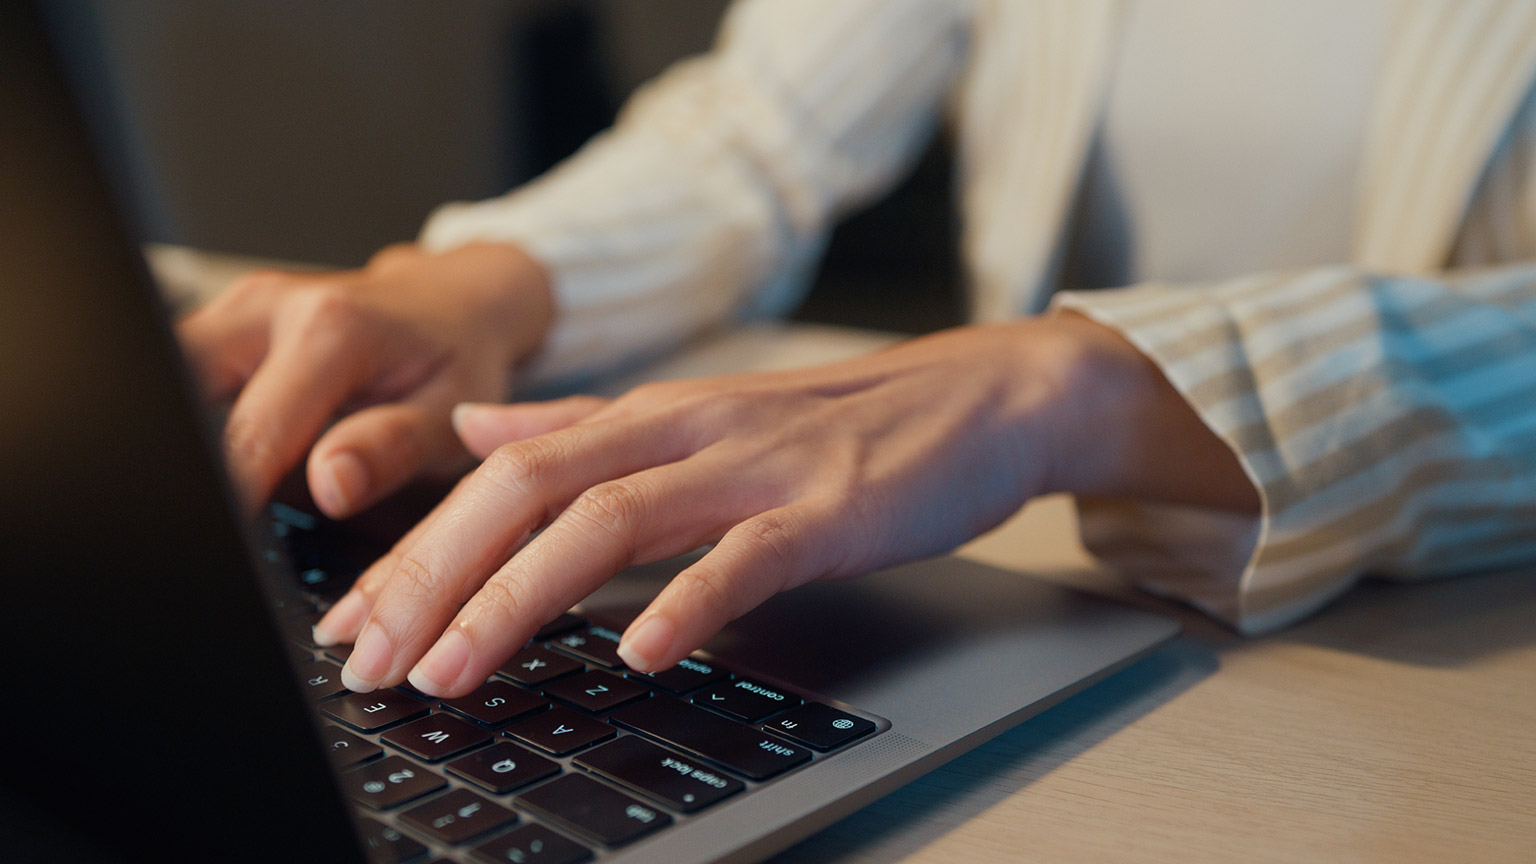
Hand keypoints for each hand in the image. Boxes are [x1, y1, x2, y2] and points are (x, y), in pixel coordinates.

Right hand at [177, 242, 552, 516]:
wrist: (456, 302)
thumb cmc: (458, 362)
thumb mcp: (449, 416)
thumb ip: (392, 449)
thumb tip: (331, 485)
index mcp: (332, 330)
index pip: (252, 432)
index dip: (233, 495)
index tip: (230, 544)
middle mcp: (274, 307)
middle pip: (181, 386)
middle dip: (188, 454)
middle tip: (217, 512)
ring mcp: (243, 306)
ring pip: (172, 372)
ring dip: (188, 431)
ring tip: (222, 485)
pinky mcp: (229, 319)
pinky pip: (186, 369)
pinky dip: (194, 415)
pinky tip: (226, 452)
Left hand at [315, 313, 1256, 696]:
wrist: (980, 394)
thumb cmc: (839, 422)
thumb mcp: (694, 414)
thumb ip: (581, 428)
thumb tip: (477, 434)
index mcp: (646, 415)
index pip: (500, 474)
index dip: (417, 548)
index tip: (354, 625)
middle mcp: (685, 429)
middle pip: (529, 491)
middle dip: (435, 578)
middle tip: (371, 662)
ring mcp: (756, 465)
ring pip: (612, 519)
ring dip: (520, 596)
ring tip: (457, 670)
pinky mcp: (828, 507)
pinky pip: (745, 554)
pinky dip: (687, 601)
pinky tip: (640, 652)